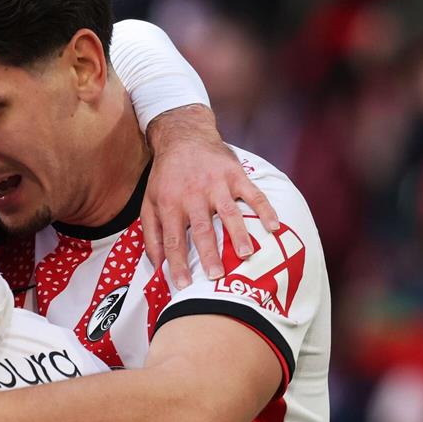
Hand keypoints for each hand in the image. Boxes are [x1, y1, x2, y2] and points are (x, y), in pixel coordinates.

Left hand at [144, 105, 278, 288]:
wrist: (183, 137)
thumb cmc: (165, 177)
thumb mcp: (149, 202)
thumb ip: (152, 234)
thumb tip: (157, 266)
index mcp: (170, 204)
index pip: (173, 240)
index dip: (177, 263)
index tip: (184, 285)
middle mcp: (193, 195)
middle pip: (202, 229)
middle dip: (209, 254)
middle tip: (217, 277)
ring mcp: (216, 184)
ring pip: (229, 213)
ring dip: (238, 234)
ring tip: (246, 256)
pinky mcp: (235, 175)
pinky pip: (253, 194)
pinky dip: (265, 210)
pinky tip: (273, 227)